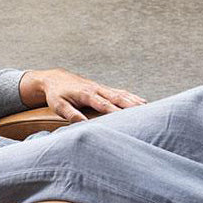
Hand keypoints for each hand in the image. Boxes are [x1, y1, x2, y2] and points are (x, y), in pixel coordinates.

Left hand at [19, 68, 146, 122]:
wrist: (54, 79)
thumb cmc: (56, 94)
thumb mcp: (59, 105)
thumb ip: (71, 114)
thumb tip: (83, 124)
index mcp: (86, 94)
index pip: (103, 104)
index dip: (115, 110)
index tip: (126, 117)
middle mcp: (96, 89)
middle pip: (117, 97)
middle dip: (131, 104)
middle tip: (145, 111)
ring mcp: (100, 87)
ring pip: (120, 93)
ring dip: (134, 100)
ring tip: (148, 107)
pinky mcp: (102, 88)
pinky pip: (119, 92)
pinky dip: (130, 96)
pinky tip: (140, 101)